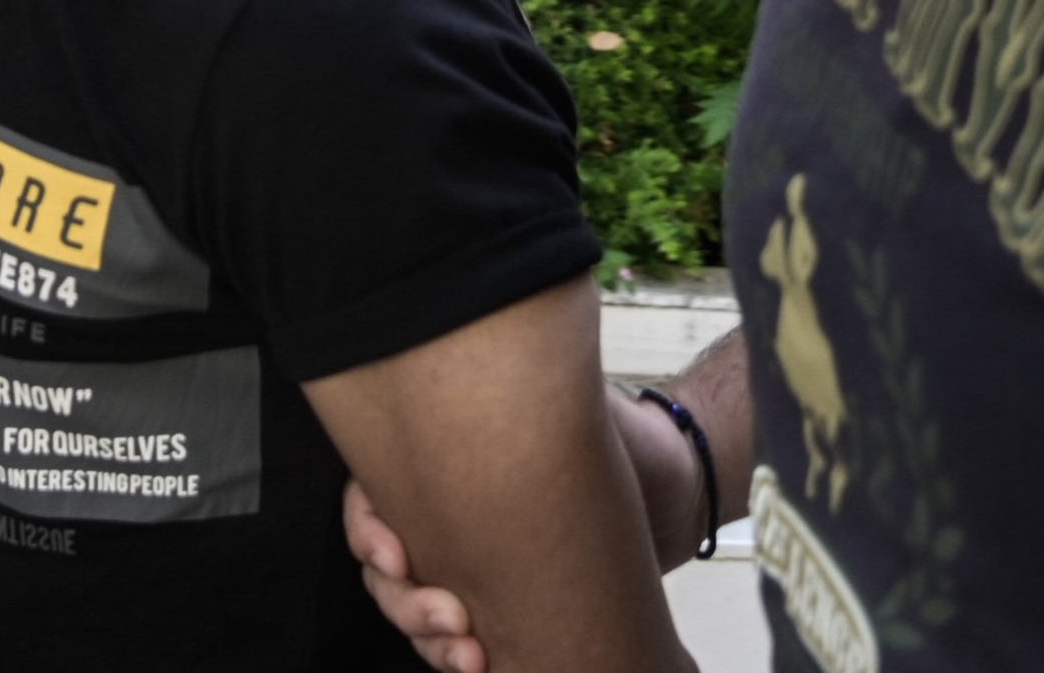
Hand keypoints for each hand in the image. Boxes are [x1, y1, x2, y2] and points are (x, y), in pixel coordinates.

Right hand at [340, 390, 711, 671]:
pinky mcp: (504, 605)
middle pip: (384, 570)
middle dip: (405, 603)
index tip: (397, 556)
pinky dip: (457, 657)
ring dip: (430, 640)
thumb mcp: (561, 410)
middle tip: (452, 615)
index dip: (368, 532)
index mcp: (440, 463)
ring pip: (415, 613)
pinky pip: (457, 641)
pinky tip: (481, 662)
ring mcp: (470, 564)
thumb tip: (458, 397)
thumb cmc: (618, 438)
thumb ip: (515, 407)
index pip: (368, 499)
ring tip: (471, 654)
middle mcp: (444, 513)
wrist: (676, 490)